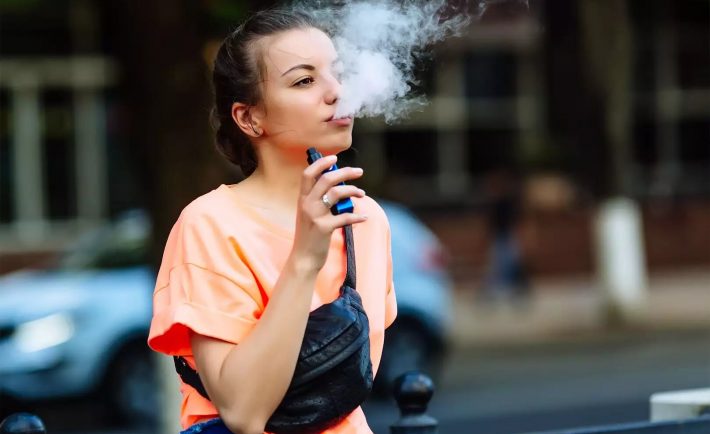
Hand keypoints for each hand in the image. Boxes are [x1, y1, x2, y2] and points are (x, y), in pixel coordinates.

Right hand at [289, 155, 366, 274]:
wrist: (303, 258)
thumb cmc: (310, 235)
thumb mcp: (308, 214)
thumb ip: (318, 199)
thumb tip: (338, 185)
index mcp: (302, 199)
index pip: (308, 174)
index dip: (321, 163)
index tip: (334, 158)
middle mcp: (307, 204)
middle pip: (327, 179)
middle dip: (345, 172)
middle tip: (359, 171)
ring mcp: (315, 215)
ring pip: (337, 193)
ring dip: (353, 190)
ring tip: (362, 194)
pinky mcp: (324, 228)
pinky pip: (345, 217)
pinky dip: (357, 216)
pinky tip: (364, 217)